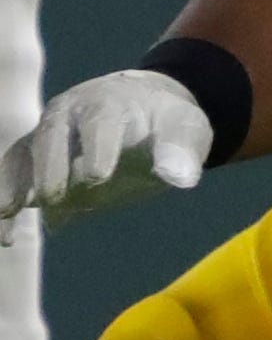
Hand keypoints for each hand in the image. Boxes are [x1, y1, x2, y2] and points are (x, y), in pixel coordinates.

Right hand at [0, 70, 210, 227]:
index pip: (99, 122)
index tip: (98, 176)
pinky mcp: (33, 158)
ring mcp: (45, 135)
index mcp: (107, 103)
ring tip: (7, 216)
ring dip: (11, 186)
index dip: (97, 147)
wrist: (142, 109)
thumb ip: (182, 151)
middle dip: (49, 167)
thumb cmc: (166, 122)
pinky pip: (12, 178)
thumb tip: (180, 178)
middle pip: (51, 137)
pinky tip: (7, 236)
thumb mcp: (186, 130)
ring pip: (19, 157)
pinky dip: (6, 203)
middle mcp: (67, 114)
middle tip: (51, 198)